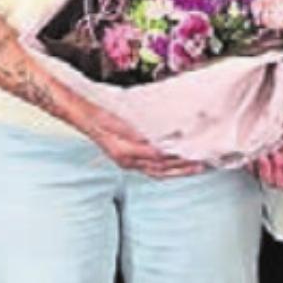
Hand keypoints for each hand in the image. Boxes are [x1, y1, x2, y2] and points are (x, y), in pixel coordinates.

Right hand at [77, 104, 205, 178]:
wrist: (78, 112)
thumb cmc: (96, 111)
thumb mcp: (113, 119)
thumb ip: (132, 132)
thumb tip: (153, 143)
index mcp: (123, 151)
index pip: (157, 157)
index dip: (176, 155)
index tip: (194, 150)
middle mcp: (126, 160)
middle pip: (161, 169)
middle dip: (183, 167)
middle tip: (204, 162)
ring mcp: (127, 161)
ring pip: (157, 171)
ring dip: (178, 170)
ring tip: (197, 166)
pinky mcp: (128, 158)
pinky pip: (151, 168)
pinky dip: (167, 168)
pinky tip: (178, 164)